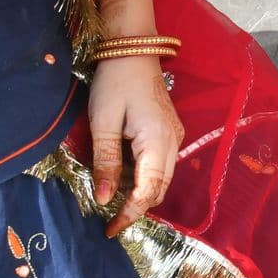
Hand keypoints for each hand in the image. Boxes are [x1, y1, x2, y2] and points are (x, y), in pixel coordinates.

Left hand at [88, 55, 182, 235]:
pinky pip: (161, 164)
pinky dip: (145, 178)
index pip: (148, 191)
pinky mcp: (168, 129)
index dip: (129, 214)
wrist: (133, 47)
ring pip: (162, 178)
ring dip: (141, 194)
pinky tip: (125, 179)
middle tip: (110, 222)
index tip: (109, 230)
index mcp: (158, 142)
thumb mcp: (103, 122)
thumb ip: (106, 161)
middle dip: (137, 208)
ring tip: (114, 203)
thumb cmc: (115, 81)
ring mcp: (174, 135)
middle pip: (160, 189)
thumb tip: (105, 199)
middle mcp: (173, 142)